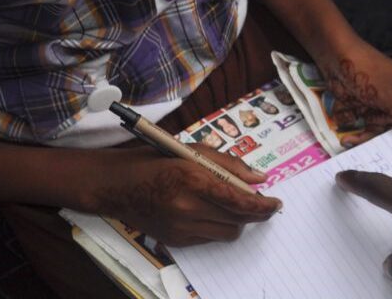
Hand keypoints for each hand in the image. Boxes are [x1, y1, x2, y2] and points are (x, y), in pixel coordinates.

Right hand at [84, 146, 279, 245]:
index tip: (276, 203)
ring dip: (239, 221)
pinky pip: (210, 238)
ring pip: (228, 233)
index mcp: (192, 178)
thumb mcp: (193, 150)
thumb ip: (230, 164)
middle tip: (263, 203)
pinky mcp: (175, 240)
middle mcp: (187, 207)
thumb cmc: (155, 160)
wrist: (115, 185)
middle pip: (238, 219)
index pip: (239, 200)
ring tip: (238, 206)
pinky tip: (214, 212)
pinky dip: (219, 226)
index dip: (263, 205)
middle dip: (256, 213)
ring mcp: (180, 227)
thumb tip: (260, 177)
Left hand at [318, 40, 391, 143]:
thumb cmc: (366, 67)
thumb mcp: (389, 95)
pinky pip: (371, 132)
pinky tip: (348, 139)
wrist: (334, 55)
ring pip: (391, 137)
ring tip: (362, 146)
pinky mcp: (371, 113)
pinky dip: (361, 137)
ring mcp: (389, 110)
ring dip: (376, 142)